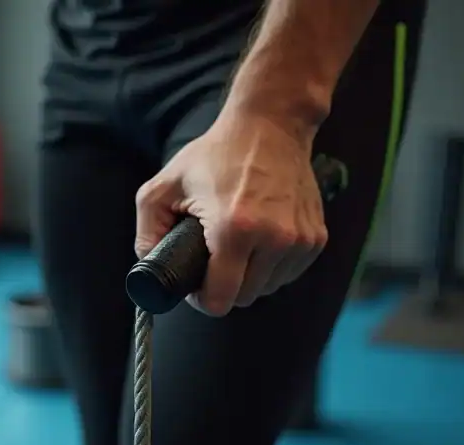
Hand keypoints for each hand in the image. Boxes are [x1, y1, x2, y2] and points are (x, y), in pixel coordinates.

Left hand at [134, 114, 327, 315]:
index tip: (196, 283)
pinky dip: (271, 266)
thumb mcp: (165, 185)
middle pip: (244, 298)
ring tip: (237, 246)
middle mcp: (274, 239)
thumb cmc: (216, 154)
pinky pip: (288, 274)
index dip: (202, 298)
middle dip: (224, 287)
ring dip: (249, 278)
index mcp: (234, 229)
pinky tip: (259, 241)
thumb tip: (150, 265)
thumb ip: (147, 230)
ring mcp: (300, 240)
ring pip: (267, 288)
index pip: (220, 300)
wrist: (272, 126)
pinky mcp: (316, 238)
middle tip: (212, 262)